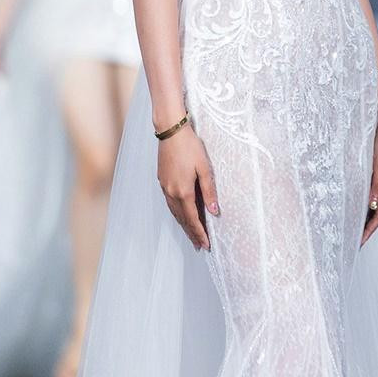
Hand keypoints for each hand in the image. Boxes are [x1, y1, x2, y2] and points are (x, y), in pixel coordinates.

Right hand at [157, 124, 219, 249]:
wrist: (171, 131)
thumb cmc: (190, 146)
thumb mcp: (205, 168)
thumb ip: (210, 191)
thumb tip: (215, 211)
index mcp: (183, 191)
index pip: (192, 219)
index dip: (200, 233)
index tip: (206, 245)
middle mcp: (171, 192)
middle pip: (182, 219)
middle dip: (192, 233)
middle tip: (199, 246)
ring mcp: (165, 187)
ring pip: (174, 212)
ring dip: (183, 225)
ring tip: (191, 235)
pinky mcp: (162, 181)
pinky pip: (170, 204)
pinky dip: (177, 214)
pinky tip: (181, 215)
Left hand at [362, 106, 377, 246]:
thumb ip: (376, 183)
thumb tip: (372, 205)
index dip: (368, 231)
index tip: (357, 244)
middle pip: (374, 214)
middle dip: (364, 229)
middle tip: (348, 242)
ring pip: (370, 206)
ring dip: (361, 218)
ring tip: (347, 229)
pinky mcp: (374, 174)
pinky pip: (366, 195)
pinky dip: (360, 204)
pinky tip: (349, 207)